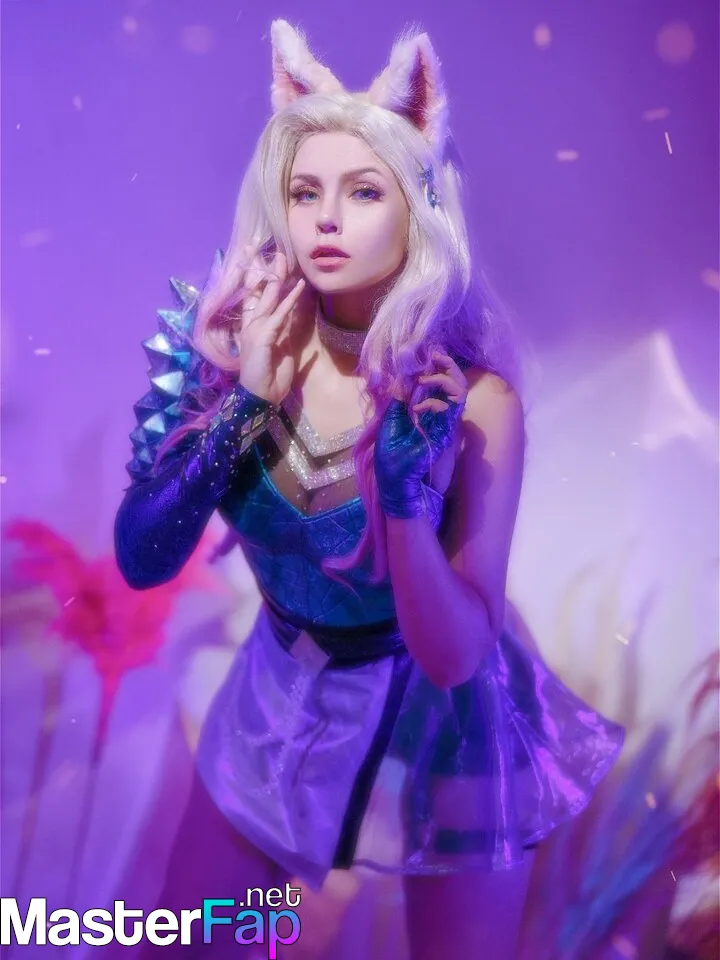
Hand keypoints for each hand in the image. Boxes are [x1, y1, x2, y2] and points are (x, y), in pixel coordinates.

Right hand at [234, 247, 310, 405]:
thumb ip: (287, 334)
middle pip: (257, 291)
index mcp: (253, 327)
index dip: (258, 278)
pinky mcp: (263, 337)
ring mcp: (255, 330)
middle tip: (271, 248)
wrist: (260, 397)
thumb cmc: (270, 378)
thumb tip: (298, 319)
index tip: (262, 259)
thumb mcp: (282, 351)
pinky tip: (299, 286)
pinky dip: (290, 300)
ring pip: (267, 297)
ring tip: (283, 257)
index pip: (254, 297)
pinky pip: (279, 315)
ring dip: (276, 277)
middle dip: (264, 269)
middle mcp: (251, 325)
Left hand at [375, 350, 467, 518]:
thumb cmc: (394, 461)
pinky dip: (434, 402)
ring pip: (457, 392)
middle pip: (451, 382)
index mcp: (424, 412)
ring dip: (442, 378)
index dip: (431, 365)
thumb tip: (399, 377)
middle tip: (434, 352)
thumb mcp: (391, 424)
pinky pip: (451, 410)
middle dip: (444, 364)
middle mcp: (437, 415)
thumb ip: (397, 401)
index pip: (433, 382)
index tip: (423, 351)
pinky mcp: (446, 434)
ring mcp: (444, 424)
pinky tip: (418, 406)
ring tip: (426, 375)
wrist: (399, 487)